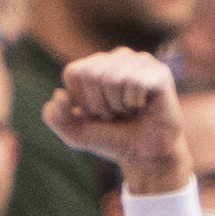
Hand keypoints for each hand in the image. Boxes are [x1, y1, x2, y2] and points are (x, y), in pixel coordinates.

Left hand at [41, 50, 190, 195]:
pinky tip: (144, 106)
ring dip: (120, 105)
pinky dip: (135, 102)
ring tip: (130, 111)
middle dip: (102, 104)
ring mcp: (140, 62)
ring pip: (114, 79)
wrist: (148, 157)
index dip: (84, 100)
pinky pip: (135, 82)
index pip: (76, 72)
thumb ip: (55, 117)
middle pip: (94, 74)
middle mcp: (117, 57)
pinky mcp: (159, 72)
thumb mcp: (75, 134)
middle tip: (117, 114)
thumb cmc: (113, 140)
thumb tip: (61, 94)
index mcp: (95, 65)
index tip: (99, 113)